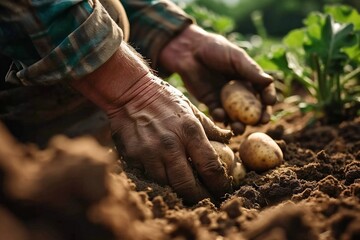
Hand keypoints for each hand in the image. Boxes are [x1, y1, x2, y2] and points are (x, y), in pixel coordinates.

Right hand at [110, 74, 232, 203]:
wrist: (130, 92)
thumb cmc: (164, 99)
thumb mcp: (192, 108)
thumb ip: (211, 127)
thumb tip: (228, 138)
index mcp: (189, 131)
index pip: (210, 167)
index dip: (220, 184)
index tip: (223, 189)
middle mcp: (170, 144)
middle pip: (187, 185)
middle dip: (199, 197)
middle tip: (206, 199)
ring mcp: (149, 152)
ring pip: (167, 185)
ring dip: (179, 191)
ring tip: (187, 190)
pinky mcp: (134, 156)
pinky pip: (150, 177)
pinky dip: (160, 181)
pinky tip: (166, 178)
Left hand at [159, 24, 276, 134]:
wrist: (189, 51)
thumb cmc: (215, 49)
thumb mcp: (235, 57)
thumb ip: (250, 70)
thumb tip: (270, 81)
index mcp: (249, 78)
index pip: (263, 90)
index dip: (268, 97)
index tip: (270, 103)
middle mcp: (240, 90)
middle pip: (252, 108)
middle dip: (257, 117)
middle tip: (260, 123)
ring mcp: (225, 98)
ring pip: (236, 115)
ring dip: (239, 123)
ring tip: (239, 128)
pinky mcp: (211, 102)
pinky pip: (218, 113)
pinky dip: (220, 117)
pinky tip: (220, 115)